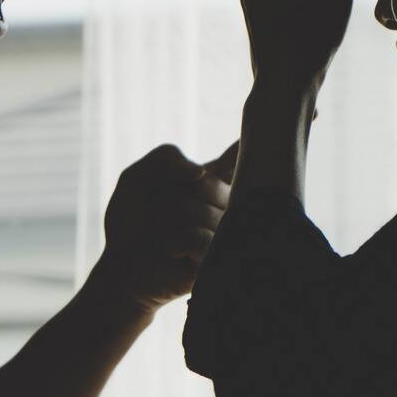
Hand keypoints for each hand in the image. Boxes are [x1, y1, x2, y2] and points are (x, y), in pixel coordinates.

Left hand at [99, 142, 239, 314]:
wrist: (121, 267)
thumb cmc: (132, 223)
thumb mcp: (137, 178)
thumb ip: (166, 158)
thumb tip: (199, 172)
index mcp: (209, 183)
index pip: (239, 159)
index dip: (254, 146)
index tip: (274, 130)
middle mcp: (224, 206)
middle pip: (208, 183)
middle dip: (173, 194)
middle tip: (160, 211)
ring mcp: (225, 234)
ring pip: (202, 211)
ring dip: (169, 221)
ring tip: (163, 235)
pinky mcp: (218, 260)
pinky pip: (198, 238)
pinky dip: (174, 242)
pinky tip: (170, 252)